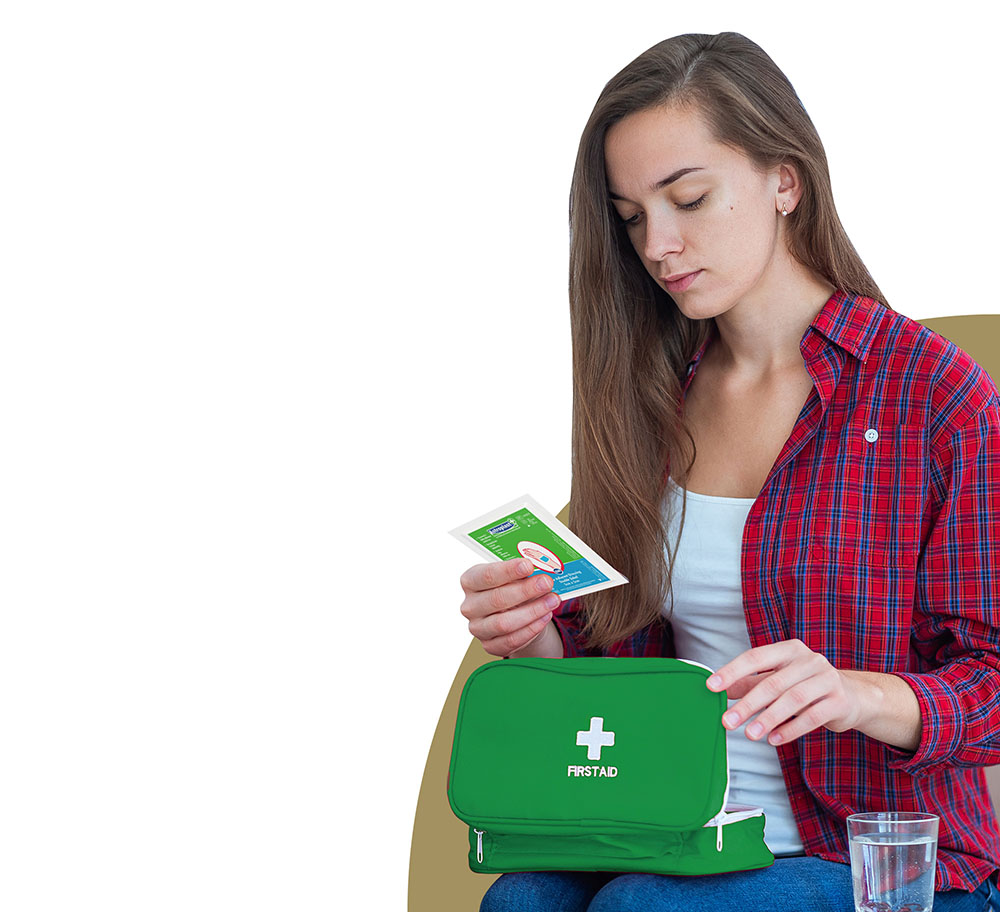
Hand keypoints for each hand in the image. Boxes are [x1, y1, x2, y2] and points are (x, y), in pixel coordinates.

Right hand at [459, 558, 562, 657]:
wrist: (512, 614)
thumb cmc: (511, 589)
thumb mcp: (513, 577)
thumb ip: (522, 574)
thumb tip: (541, 572)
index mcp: (470, 581)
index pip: (486, 575)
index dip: (508, 570)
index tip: (529, 565)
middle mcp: (470, 606)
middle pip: (497, 599)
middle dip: (525, 590)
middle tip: (546, 582)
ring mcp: (477, 628)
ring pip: (504, 623)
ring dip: (533, 611)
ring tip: (552, 600)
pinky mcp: (489, 646)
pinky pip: (512, 640)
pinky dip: (532, 628)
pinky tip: (546, 616)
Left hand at [705, 638, 865, 745]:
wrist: (855, 696)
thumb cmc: (808, 685)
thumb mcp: (779, 679)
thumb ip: (751, 682)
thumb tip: (721, 689)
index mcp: (789, 649)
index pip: (755, 657)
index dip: (732, 671)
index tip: (712, 686)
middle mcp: (809, 660)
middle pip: (773, 682)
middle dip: (748, 704)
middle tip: (727, 721)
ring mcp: (827, 679)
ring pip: (792, 700)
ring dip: (768, 719)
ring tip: (750, 734)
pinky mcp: (840, 701)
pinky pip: (812, 717)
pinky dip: (790, 730)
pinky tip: (773, 739)